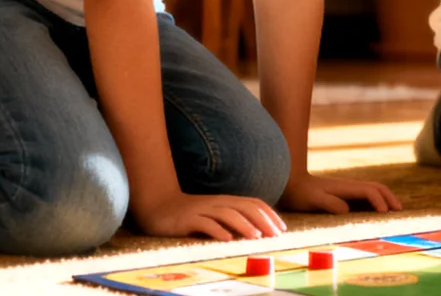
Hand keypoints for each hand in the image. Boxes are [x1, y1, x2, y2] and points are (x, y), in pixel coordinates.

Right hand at [132, 189, 286, 240]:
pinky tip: (227, 239)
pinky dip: (217, 230)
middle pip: (245, 208)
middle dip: (263, 220)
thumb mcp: (214, 213)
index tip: (282, 229)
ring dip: (244, 225)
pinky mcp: (188, 219)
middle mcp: (217, 203)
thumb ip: (232, 218)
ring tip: (256, 236)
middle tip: (275, 235)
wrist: (159, 204)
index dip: (270, 215)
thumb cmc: (190, 212)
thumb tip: (256, 230)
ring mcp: (203, 210)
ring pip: (227, 214)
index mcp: (226, 201)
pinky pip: (205, 224)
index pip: (254, 204)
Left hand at [280, 171, 402, 213]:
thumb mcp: (312, 199)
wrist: (290, 180)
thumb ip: (328, 203)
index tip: (385, 214)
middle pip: (377, 187)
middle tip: (400, 211)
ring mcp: (347, 189)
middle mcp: (349, 186)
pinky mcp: (344, 193)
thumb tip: (346, 210)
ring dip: (386, 198)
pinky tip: (376, 210)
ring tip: (395, 210)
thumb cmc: (300, 193)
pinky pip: (366, 196)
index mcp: (345, 187)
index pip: (369, 191)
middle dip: (390, 198)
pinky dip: (377, 201)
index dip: (379, 202)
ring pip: (373, 190)